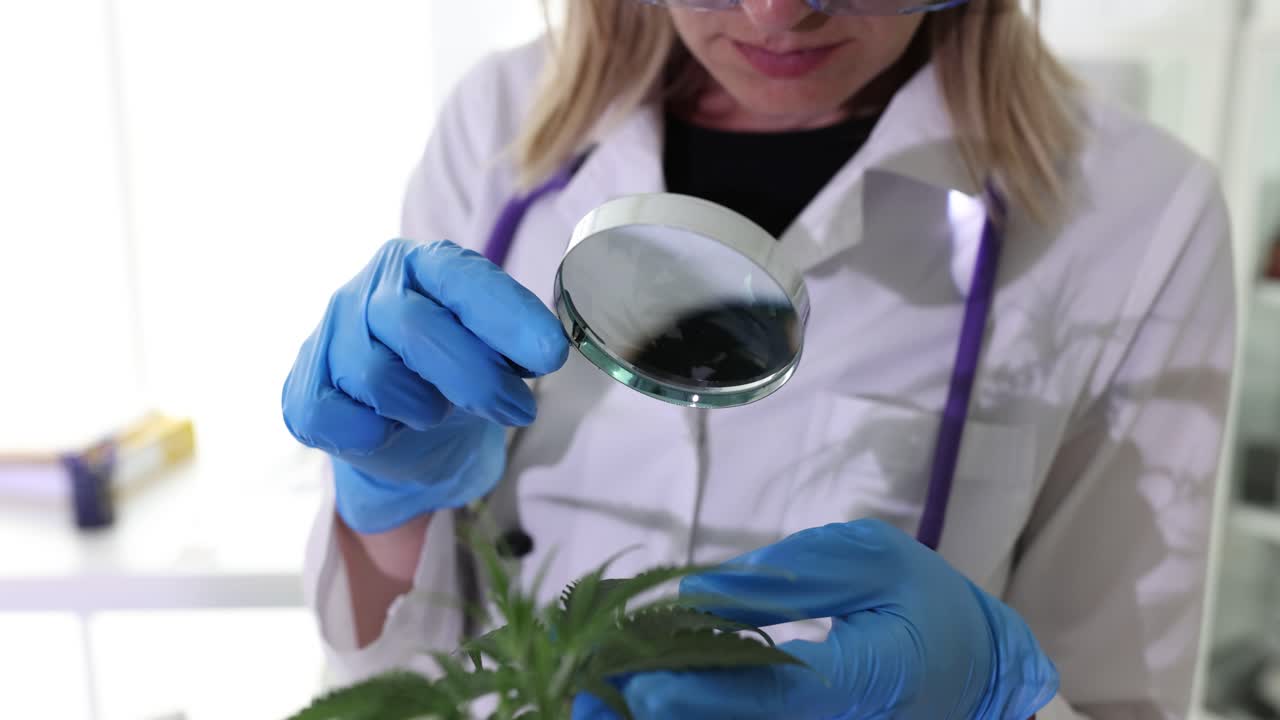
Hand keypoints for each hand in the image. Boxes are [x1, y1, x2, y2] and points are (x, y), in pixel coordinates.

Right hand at [282, 239, 568, 533]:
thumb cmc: (456, 375)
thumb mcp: (496, 351)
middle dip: (474, 379)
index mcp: (423, 265)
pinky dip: (371, 435)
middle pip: (415, 328)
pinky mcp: (301, 389)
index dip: (506, 315)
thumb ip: (514, 344)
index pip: (461, 278)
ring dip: (421, 409)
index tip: (550, 354)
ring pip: (375, 377)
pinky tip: (387, 430)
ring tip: (434, 413)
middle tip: (516, 408)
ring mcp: (328, 335)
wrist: (405, 433)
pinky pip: (332, 416)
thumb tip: (544, 348)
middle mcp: (369, 289)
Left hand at [573, 519, 1057, 719]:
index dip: (700, 693)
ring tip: (585, 698)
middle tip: (580, 691)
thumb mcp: (870, 561)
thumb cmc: (924, 605)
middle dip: (656, 715)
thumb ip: (787, 577)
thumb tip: (696, 596)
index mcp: (862, 683)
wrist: (973, 675)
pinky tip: (631, 702)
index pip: (773, 696)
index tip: (633, 681)